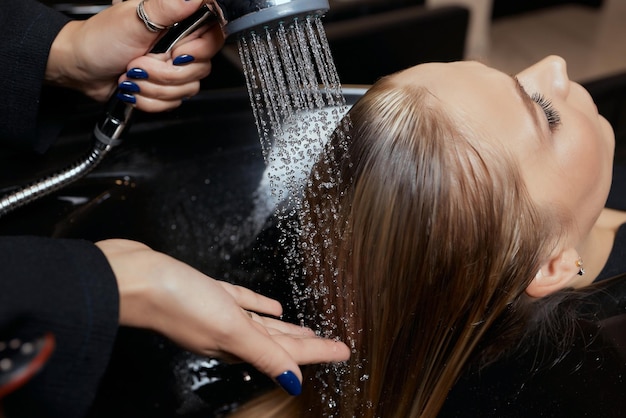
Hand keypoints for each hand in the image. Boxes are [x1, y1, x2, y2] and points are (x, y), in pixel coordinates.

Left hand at [46, 0, 224, 111]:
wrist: (81, 68)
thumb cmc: (100, 39)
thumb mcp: (135, 19)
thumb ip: (168, 6)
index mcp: (178, 22)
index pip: (213, 37)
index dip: (199, 52)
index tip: (176, 55)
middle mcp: (180, 44)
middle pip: (200, 69)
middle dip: (165, 74)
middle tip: (139, 63)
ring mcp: (173, 68)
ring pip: (186, 89)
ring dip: (153, 88)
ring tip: (132, 74)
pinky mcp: (166, 87)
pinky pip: (173, 102)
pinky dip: (149, 100)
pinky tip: (134, 88)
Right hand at [95, 239, 349, 394]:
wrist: (132, 278)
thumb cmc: (175, 302)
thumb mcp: (228, 328)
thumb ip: (262, 353)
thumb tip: (294, 382)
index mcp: (237, 344)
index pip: (288, 352)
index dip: (318, 353)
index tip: (345, 352)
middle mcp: (230, 333)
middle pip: (278, 342)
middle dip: (306, 346)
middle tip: (331, 345)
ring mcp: (218, 314)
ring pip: (262, 325)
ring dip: (285, 330)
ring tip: (307, 332)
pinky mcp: (208, 294)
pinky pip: (243, 303)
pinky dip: (259, 306)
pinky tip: (271, 305)